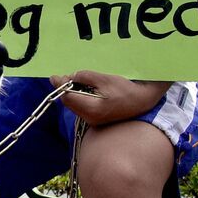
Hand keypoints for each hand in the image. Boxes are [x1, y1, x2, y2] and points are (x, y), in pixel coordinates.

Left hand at [50, 71, 171, 125]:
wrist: (144, 101)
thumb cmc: (126, 89)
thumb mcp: (104, 78)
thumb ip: (84, 77)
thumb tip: (70, 77)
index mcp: (92, 109)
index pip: (68, 98)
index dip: (60, 86)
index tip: (54, 76)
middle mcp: (90, 118)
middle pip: (69, 103)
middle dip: (65, 89)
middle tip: (65, 76)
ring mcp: (94, 121)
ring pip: (75, 105)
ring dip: (72, 93)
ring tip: (75, 81)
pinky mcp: (97, 119)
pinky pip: (82, 108)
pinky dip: (80, 98)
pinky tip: (85, 89)